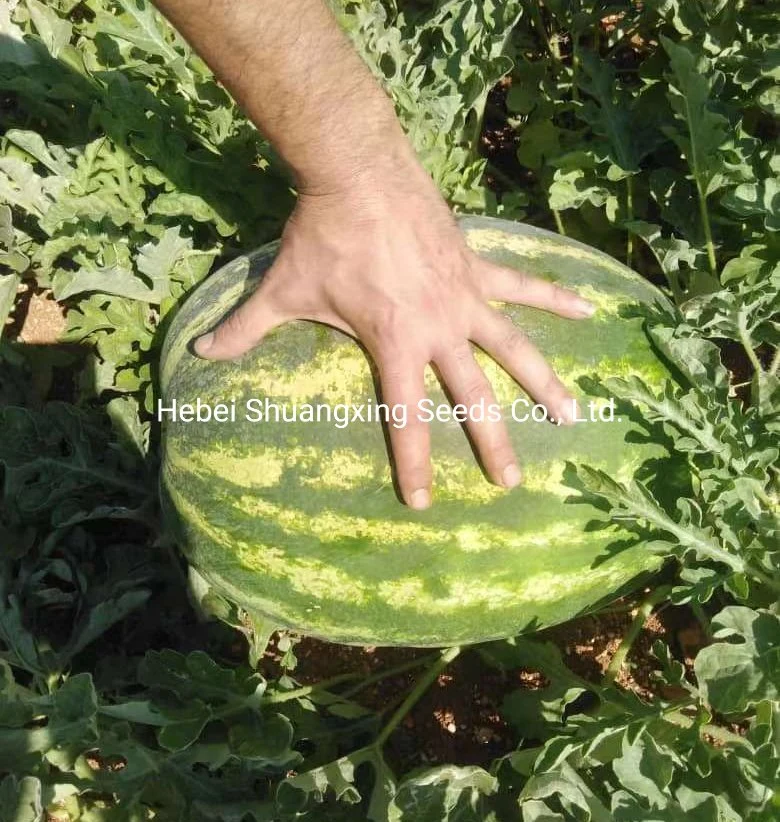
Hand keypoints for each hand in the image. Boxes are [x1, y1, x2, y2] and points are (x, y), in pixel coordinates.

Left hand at [194, 167, 593, 509]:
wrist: (356, 171)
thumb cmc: (320, 237)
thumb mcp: (281, 290)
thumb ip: (244, 329)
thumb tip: (199, 353)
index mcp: (393, 344)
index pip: (404, 417)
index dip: (412, 463)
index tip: (422, 504)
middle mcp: (439, 328)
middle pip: (472, 396)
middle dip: (492, 443)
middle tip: (510, 483)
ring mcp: (464, 296)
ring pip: (513, 348)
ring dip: (544, 384)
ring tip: (573, 416)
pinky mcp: (477, 264)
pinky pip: (522, 284)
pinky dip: (556, 295)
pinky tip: (590, 308)